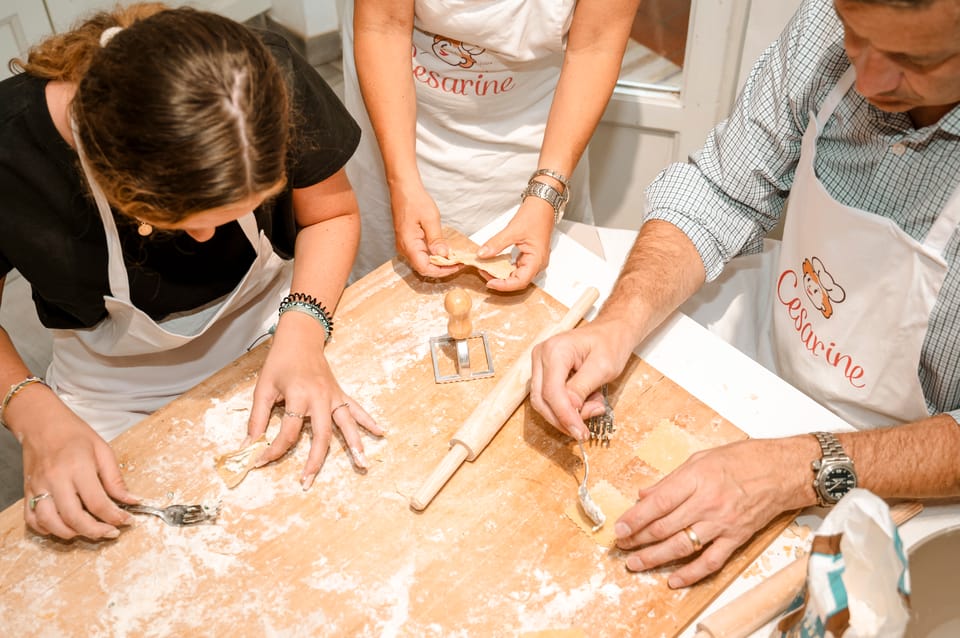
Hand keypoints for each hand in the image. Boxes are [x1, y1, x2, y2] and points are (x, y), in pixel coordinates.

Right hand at [21, 400, 136, 539]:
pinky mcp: (27, 492)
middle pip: (74, 518)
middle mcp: (55, 479)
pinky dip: (47, 529)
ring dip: (72, 533)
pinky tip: (64, 526)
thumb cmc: (74, 434)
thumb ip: (115, 479)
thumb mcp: (103, 450)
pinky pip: (32, 519)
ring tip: (89, 531)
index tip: (126, 521)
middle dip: (96, 531)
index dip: (114, 516)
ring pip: (50, 523)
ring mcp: (38, 487)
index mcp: (78, 467)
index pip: (97, 502)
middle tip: (110, 532)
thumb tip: (131, 500)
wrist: (42, 423)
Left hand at [247, 312, 384, 488]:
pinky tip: (380, 432)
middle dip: (314, 461)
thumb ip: (257, 418)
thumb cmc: (280, 362)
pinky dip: (368, 421)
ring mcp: (334, 397)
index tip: (259, 461)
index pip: (288, 431)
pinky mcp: (340, 394)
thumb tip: (248, 445)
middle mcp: (320, 398)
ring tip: (362, 464)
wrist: (300, 338)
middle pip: (321, 436)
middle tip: (307, 482)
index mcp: (298, 396)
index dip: (272, 449)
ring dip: (355, 445)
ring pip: (346, 425)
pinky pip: (357, 410)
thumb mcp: (263, 387)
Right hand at [391, 184, 460, 277]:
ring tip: (454, 258)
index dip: (442, 270)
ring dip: (438, 263)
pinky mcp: (409, 242)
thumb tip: (444, 255)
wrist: (403, 188)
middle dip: (442, 268)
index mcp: (408, 244)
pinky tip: (444, 251)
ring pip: (423, 263)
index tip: (457, 266)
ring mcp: (405, 246)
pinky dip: (433, 256)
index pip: (425, 268)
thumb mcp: (430, 218)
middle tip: (458, 263)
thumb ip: (436, 239)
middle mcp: (404, 249)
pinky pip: (421, 255)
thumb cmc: (415, 200)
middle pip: (424, 268)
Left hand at [476, 196, 554, 291]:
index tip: (490, 283)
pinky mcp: (528, 256)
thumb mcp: (513, 230)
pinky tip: (494, 264)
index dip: (504, 285)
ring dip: (501, 275)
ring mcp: (533, 261)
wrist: (543, 205)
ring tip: (486, 269)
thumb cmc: (535, 215)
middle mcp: (537, 263)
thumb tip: (482, 254)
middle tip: (484, 274)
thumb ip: (496, 243)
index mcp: (537, 260)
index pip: (520, 281)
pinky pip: (516, 268)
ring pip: (516, 275)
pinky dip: (504, 268)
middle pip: (518, 281)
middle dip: (500, 281)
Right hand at [530, 318, 635, 439]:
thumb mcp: (602, 367)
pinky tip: (587, 399)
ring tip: (594, 405)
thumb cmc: (610, 343)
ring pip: (544, 402)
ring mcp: (540, 364)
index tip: (580, 433)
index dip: (565, 416)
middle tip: (587, 427)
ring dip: (567, 413)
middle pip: (542, 400)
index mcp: (555, 351)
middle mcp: (541, 356)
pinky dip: (567, 406)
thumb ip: (582, 388)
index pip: (552, 392)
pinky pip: (550, 397)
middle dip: (564, 418)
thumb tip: (569, 410)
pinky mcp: (545, 372)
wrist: (611, 331)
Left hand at [613, 437, 815, 587]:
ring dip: (655, 558)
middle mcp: (707, 503)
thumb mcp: (700, 459)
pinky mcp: (735, 538)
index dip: (635, 518)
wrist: (780, 471)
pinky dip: (691, 574)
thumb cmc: (741, 460)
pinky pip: (710, 561)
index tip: (619, 528)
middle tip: (621, 546)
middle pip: (665, 527)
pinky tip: (674, 580)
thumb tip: (644, 495)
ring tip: (636, 564)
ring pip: (682, 546)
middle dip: (639, 539)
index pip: (658, 503)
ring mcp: (722, 523)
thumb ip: (671, 480)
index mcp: (696, 479)